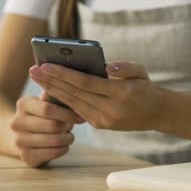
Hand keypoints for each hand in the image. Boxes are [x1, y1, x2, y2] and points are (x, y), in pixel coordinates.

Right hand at [10, 92, 77, 166]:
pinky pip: (52, 153)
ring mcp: (19, 141)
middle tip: (71, 126)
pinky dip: (63, 149)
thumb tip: (80, 106)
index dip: (66, 114)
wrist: (21, 135)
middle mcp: (17, 122)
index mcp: (23, 104)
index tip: (76, 116)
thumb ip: (58, 99)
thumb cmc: (41, 116)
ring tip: (69, 136)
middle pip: (53, 126)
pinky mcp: (26, 156)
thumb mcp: (45, 103)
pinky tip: (63, 145)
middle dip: (67, 126)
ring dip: (68, 138)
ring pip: (54, 140)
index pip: (48, 109)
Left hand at [29, 62, 163, 131]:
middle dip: (52, 82)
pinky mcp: (100, 125)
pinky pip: (77, 111)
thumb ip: (125, 67)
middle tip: (33, 70)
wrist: (157, 113)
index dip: (64, 75)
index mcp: (121, 93)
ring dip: (53, 91)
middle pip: (75, 94)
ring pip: (73, 104)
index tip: (46, 65)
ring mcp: (104, 120)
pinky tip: (50, 90)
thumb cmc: (146, 87)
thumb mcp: (141, 71)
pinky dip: (63, 100)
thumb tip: (106, 67)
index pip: (86, 83)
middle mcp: (110, 110)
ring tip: (37, 78)